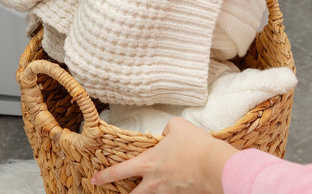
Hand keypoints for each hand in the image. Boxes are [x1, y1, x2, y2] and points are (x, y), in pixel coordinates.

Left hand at [90, 117, 237, 193]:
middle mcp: (154, 183)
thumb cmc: (196, 146)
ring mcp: (169, 193)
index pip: (119, 172)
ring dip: (149, 193)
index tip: (94, 179)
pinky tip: (178, 186)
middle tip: (123, 192)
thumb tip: (166, 135)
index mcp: (148, 164)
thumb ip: (166, 129)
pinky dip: (172, 192)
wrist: (217, 167)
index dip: (104, 176)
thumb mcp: (177, 126)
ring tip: (152, 188)